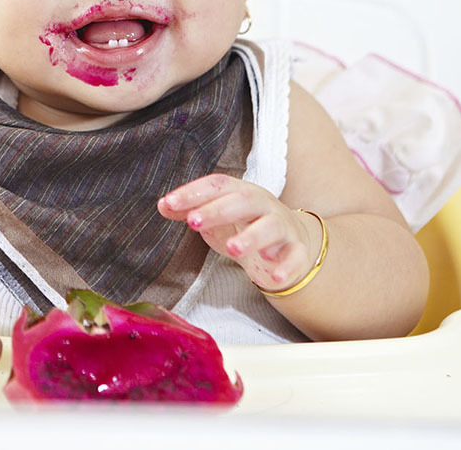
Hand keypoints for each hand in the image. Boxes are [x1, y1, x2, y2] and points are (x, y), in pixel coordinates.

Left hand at [157, 174, 319, 293]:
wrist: (289, 241)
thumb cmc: (246, 225)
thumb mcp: (217, 217)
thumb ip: (191, 211)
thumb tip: (163, 205)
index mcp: (241, 193)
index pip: (217, 185)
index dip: (193, 192)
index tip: (170, 203)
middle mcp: (263, 205)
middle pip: (243, 201)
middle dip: (218, 210)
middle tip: (193, 222)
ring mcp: (282, 227)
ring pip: (271, 227)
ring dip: (252, 236)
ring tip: (233, 248)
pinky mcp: (297, 251)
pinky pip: (296, 257)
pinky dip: (287, 267)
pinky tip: (274, 276)